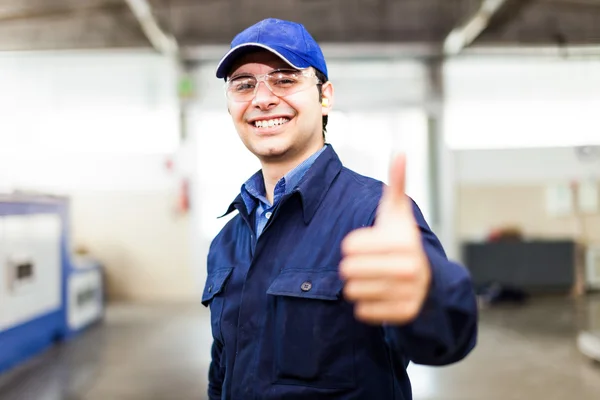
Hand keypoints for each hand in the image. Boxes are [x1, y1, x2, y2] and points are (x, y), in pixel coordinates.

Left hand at [339, 153, 430, 324]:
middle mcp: (408, 269)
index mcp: (402, 242)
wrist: (427, 280)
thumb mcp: (398, 214)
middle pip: (348, 270)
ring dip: (356, 285)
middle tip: (365, 264)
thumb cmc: (402, 241)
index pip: (349, 246)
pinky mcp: (403, 314)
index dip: (352, 245)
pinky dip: (365, 304)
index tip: (364, 245)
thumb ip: (396, 185)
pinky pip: (363, 312)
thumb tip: (401, 153)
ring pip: (353, 292)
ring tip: (371, 279)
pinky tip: (378, 294)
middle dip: (352, 266)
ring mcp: (407, 293)